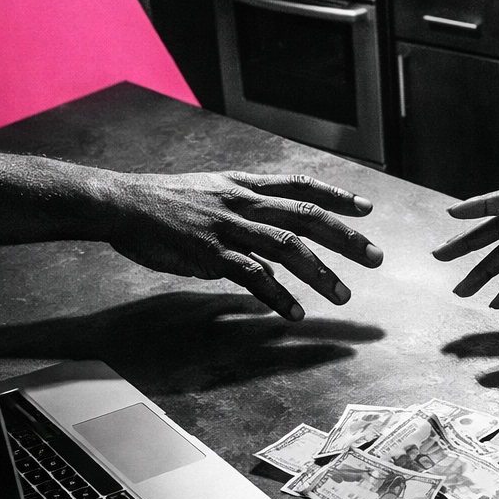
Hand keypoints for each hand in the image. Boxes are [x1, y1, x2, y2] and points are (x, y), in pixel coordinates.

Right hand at [105, 171, 382, 319]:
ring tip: (344, 297)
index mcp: (246, 185)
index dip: (337, 196)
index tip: (366, 209)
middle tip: (376, 257)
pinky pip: (252, 275)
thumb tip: (263, 246)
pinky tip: (294, 313)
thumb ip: (243, 213)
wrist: (122, 203)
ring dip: (320, 274)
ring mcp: (229, 226)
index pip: (302, 186)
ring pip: (288, 247)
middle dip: (346, 238)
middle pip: (307, 218)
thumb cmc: (165, 202)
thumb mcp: (211, 191)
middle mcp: (244, 202)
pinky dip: (277, 295)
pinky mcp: (210, 252)